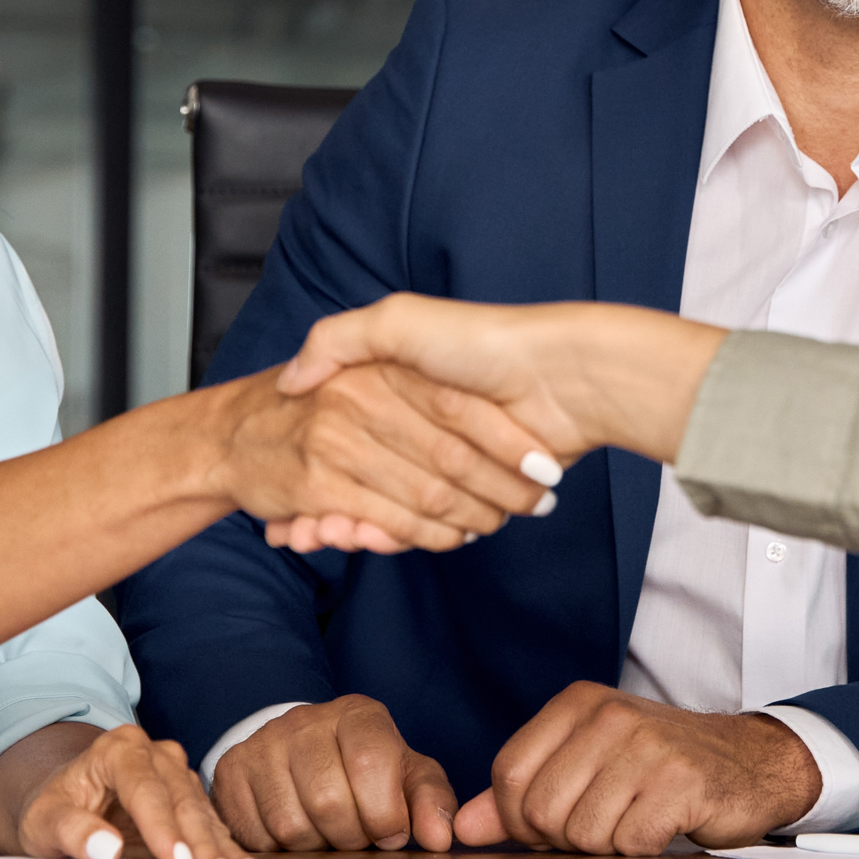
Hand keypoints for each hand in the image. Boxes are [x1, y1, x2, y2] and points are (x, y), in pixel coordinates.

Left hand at [0, 722, 268, 858]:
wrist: (62, 799)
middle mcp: (153, 753)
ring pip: (202, 811)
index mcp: (117, 749)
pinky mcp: (188, 794)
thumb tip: (108, 851)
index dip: (162, 827)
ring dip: (223, 849)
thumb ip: (71, 831)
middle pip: (181, 799)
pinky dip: (229, 849)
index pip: (144, 788)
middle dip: (202, 844)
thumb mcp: (44, 821)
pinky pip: (211, 822)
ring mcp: (175, 771)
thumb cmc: (52, 809)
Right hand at [211, 696, 456, 853]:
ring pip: (291, 824)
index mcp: (357, 714)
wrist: (304, 755)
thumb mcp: (406, 778)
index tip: (391, 832)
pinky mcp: (232, 771)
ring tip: (326, 834)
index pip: (370, 764)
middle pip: (328, 801)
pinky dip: (280, 850)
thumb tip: (441, 837)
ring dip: (315, 847)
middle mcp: (304, 720)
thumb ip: (431, 801)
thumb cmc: (365, 773)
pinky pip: (257, 834)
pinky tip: (295, 833)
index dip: (385, 814)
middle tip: (355, 836)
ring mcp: (263, 743)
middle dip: (350, 837)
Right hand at [266, 296, 723, 554]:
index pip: (346, 436)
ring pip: (389, 506)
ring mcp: (441, 460)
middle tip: (302, 526)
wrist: (567, 375)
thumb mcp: (400, 321)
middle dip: (336, 505)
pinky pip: (417, 524)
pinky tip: (361, 537)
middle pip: (366, 478)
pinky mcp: (470, 490)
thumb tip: (291, 381)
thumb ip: (341, 339)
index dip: (319, 459)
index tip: (292, 484)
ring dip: (362, 526)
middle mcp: (414, 423)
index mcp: (398, 386)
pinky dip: (392, 537)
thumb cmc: (484, 341)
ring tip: (324, 534)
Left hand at [453, 681, 819, 854]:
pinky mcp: (681, 782)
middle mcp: (608, 715)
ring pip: (583, 831)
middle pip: (541, 808)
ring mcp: (646, 746)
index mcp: (576, 703)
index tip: (543, 831)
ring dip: (604, 848)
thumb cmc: (657, 766)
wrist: (750, 761)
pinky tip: (658, 830)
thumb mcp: (584, 762)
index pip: (508, 772)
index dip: (516, 818)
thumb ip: (520, 793)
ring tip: (630, 825)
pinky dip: (639, 852)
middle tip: (597, 830)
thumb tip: (461, 828)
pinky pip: (631, 842)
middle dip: (561, 839)